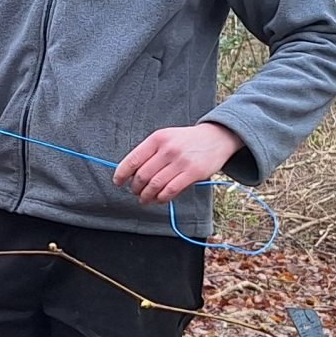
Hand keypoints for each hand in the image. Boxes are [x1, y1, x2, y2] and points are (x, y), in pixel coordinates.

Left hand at [114, 123, 240, 204]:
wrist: (216, 137)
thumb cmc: (187, 140)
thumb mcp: (166, 137)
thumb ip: (150, 152)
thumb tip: (131, 172)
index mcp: (157, 138)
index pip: (133, 159)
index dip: (122, 174)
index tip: (118, 182)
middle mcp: (168, 149)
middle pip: (143, 175)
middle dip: (135, 188)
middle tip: (135, 192)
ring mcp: (181, 161)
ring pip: (155, 185)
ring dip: (146, 196)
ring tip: (144, 199)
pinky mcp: (193, 173)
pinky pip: (171, 190)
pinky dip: (161, 198)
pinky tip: (159, 199)